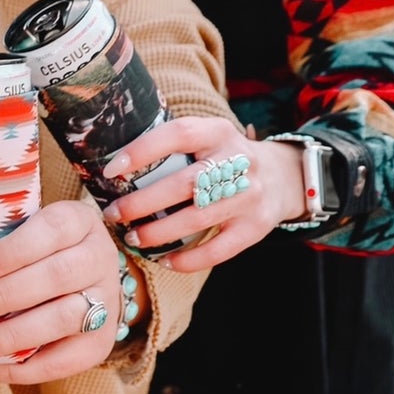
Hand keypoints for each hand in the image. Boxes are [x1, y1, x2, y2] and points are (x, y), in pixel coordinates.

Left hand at [0, 201, 120, 383]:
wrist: (85, 280)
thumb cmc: (38, 252)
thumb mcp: (24, 229)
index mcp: (79, 222)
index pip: (51, 230)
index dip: (12, 251)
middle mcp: (99, 259)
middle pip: (57, 277)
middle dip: (3, 296)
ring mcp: (107, 302)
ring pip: (64, 318)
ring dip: (13, 335)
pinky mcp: (99, 343)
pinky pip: (63, 361)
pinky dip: (20, 369)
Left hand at [100, 116, 304, 270]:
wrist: (282, 177)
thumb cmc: (224, 159)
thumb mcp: (207, 139)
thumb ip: (173, 146)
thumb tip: (113, 165)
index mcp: (219, 133)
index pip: (179, 134)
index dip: (143, 150)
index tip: (111, 170)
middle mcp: (239, 161)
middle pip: (185, 184)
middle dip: (142, 202)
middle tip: (113, 214)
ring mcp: (249, 196)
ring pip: (198, 219)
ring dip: (158, 233)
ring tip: (132, 238)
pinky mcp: (256, 227)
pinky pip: (218, 250)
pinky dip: (187, 259)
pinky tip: (163, 260)